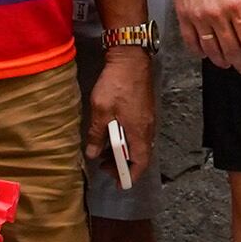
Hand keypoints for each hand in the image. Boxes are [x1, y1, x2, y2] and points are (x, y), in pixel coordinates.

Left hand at [85, 46, 153, 182]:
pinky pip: (138, 132)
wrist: (130, 58)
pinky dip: (126, 139)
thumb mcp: (101, 111)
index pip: (141, 162)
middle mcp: (147, 128)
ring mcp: (148, 118)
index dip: (130, 175)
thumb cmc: (117, 85)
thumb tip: (92, 153)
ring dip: (124, 151)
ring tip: (105, 152)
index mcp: (139, 132)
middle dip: (124, 165)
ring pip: (139, 143)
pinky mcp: (145, 109)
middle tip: (105, 167)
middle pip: (141, 155)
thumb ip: (96, 134)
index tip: (119, 183)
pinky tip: (112, 134)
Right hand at [173, 0, 240, 74]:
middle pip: (231, 47)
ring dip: (222, 60)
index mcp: (237, 4)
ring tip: (228, 63)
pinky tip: (206, 54)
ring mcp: (198, 16)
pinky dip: (199, 51)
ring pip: (211, 48)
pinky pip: (190, 40)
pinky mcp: (183, 14)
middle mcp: (217, 13)